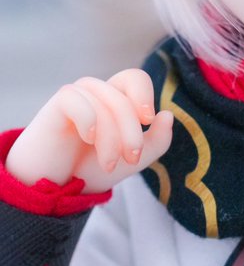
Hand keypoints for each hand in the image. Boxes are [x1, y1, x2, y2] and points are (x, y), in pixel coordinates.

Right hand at [5, 70, 173, 193]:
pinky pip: (77, 99)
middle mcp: (96, 93)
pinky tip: (88, 138)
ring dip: (112, 138)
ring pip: (104, 104)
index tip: (147, 121)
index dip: (144, 95)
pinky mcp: (57, 104)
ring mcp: (77, 97)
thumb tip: (168, 115)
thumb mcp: (133, 161)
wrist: (54, 186)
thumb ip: (158, 141)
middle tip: (131, 158)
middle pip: (124, 98)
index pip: (135, 78)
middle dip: (132, 132)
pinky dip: (89, 119)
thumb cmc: (91, 169)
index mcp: (115, 100)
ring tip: (109, 164)